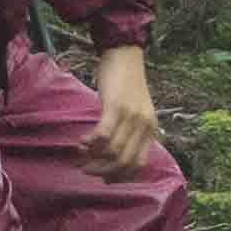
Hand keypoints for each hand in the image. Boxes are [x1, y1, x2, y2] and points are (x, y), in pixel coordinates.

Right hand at [87, 44, 163, 176]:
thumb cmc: (127, 82)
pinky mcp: (116, 107)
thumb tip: (114, 153)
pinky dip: (90, 143)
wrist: (125, 53)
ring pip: (112, 151)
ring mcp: (131, 117)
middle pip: (124, 162)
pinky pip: (103, 135)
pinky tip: (81, 142)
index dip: (121, 176)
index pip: (140, 165)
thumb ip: (131, 130)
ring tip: (80, 155)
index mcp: (151, 129)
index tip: (105, 177)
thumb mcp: (136, 110)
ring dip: (93, 159)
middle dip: (103, 171)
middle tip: (86, 169)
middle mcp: (144, 126)